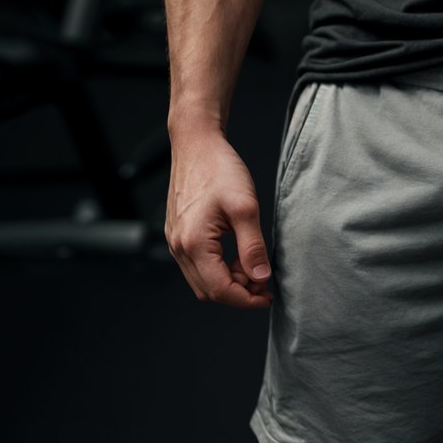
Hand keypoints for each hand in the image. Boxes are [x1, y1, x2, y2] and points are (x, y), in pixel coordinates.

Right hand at [165, 127, 273, 307]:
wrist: (196, 143)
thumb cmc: (219, 168)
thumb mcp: (245, 207)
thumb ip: (252, 247)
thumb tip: (261, 278)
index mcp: (193, 244)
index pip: (220, 290)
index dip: (246, 299)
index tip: (267, 296)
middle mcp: (179, 247)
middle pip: (208, 291)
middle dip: (238, 292)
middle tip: (263, 280)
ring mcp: (175, 241)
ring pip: (201, 280)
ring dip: (228, 281)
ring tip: (251, 263)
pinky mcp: (178, 233)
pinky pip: (196, 264)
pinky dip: (217, 268)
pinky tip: (235, 252)